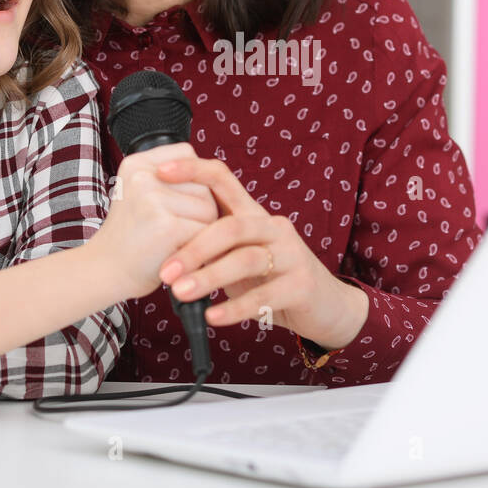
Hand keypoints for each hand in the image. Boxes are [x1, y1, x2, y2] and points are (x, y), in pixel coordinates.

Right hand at [89, 143, 219, 299]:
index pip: (187, 155)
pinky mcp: (166, 226)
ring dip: (202, 230)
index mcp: (136, 163)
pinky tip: (176, 254)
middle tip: (171, 228)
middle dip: (199, 209)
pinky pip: (206, 232)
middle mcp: (142, 176)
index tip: (174, 203)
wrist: (106, 271)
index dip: (192, 181)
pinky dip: (200, 249)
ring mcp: (152, 199)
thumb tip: (218, 177)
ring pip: (209, 208)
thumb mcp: (141, 193)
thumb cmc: (134, 234)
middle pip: (203, 183)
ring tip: (173, 240)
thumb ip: (173, 177)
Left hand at [154, 157, 368, 350]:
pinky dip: (234, 308)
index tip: (162, 171)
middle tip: (166, 271)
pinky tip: (212, 316)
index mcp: (254, 214)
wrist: (325, 306)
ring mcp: (292, 254)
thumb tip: (163, 249)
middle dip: (194, 249)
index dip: (194, 171)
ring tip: (180, 294)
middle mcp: (274, 227)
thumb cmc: (272, 279)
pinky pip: (264, 296)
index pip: (224, 180)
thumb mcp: (240, 257)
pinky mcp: (302, 284)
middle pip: (231, 226)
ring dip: (209, 277)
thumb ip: (212, 248)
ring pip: (246, 260)